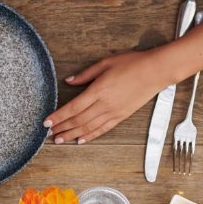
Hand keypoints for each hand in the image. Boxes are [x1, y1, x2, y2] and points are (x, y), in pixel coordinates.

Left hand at [45, 50, 170, 143]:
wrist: (156, 71)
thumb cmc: (132, 63)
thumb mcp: (105, 63)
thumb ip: (86, 74)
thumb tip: (69, 81)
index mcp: (98, 90)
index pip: (73, 107)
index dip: (58, 116)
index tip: (46, 122)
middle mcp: (104, 104)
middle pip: (78, 120)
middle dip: (62, 128)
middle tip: (50, 134)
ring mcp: (113, 112)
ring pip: (88, 128)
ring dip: (72, 135)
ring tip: (60, 140)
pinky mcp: (121, 116)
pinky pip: (102, 129)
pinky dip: (90, 136)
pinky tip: (80, 140)